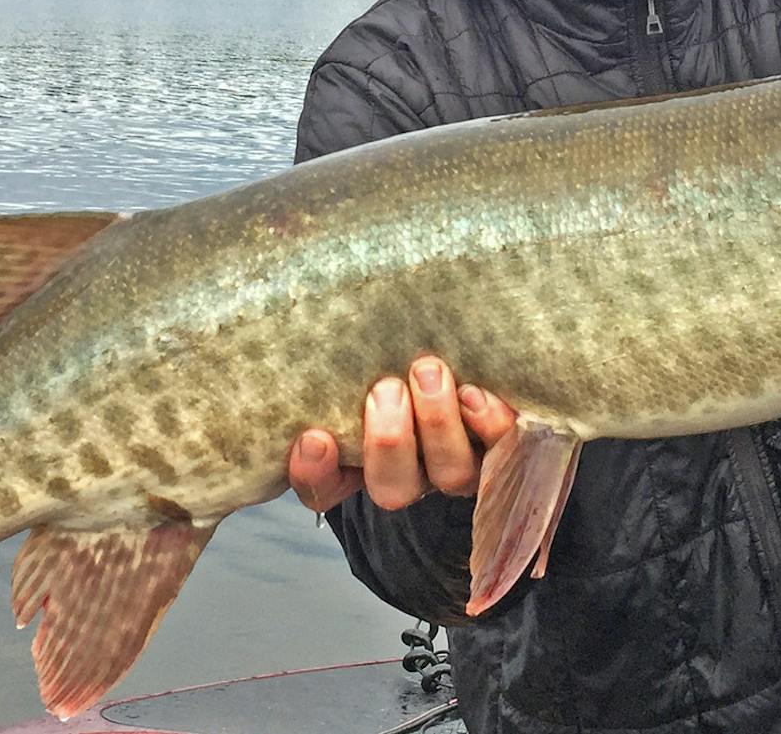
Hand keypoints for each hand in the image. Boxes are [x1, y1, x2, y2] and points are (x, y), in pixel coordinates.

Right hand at [289, 356, 517, 512]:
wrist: (459, 340)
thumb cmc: (386, 341)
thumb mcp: (349, 346)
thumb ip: (323, 344)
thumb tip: (277, 293)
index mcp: (353, 460)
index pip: (323, 486)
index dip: (315, 472)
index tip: (313, 438)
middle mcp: (407, 472)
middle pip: (392, 487)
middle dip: (387, 442)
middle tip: (385, 390)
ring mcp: (456, 463)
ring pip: (449, 473)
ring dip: (438, 426)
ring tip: (429, 372)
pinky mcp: (501, 444)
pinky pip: (503, 449)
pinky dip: (490, 423)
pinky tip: (477, 392)